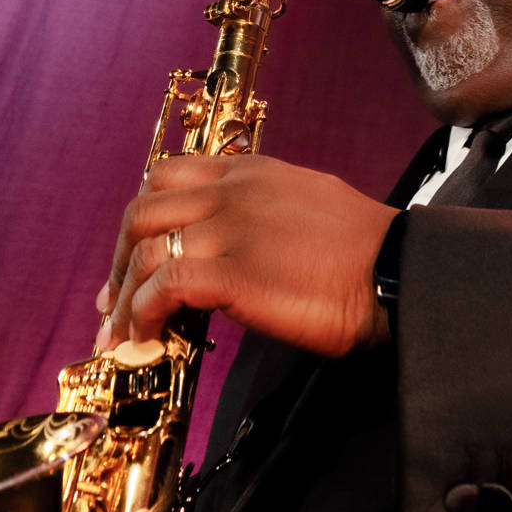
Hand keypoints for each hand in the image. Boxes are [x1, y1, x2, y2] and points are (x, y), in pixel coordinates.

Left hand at [96, 155, 397, 356]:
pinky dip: (143, 314)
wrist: (396, 271)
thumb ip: (266, 213)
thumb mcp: (309, 206)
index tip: (132, 255)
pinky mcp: (232, 273)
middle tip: (114, 302)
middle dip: (118, 259)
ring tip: (123, 335)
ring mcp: (229, 229)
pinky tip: (148, 340)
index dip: (140, 218)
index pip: (168, 175)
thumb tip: (242, 245)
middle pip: (141, 211)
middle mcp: (231, 192)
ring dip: (123, 298)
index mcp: (250, 172)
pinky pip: (162, 287)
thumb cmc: (367, 252)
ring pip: (143, 251)